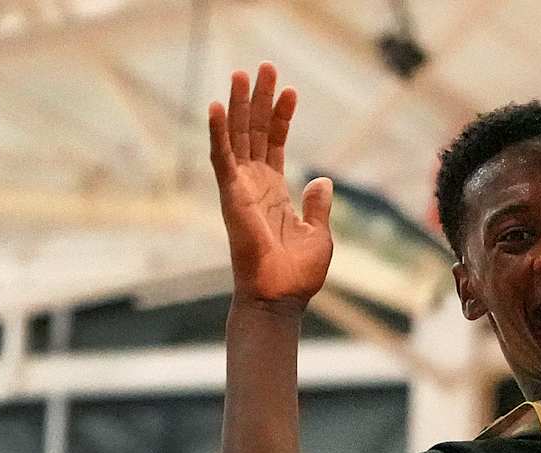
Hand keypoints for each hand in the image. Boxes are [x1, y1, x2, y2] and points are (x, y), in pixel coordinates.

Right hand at [208, 62, 332, 310]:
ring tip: (244, 73)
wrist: (279, 297)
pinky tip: (218, 105)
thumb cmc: (297, 274)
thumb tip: (322, 180)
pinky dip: (218, 131)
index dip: (282, 117)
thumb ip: (318, 205)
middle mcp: (253, 185)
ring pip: (237, 136)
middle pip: (255, 132)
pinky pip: (221, 158)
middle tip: (265, 67)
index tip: (290, 91)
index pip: (275, 144)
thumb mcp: (319, 233)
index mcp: (274, 192)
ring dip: (239, 105)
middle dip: (260, 99)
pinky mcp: (230, 196)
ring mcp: (240, 188)